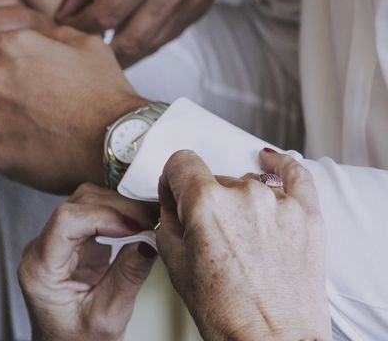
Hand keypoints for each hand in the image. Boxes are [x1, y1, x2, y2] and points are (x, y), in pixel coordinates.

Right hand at [0, 0, 51, 155]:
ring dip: (41, 58)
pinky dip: (27, 84)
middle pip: (20, 16)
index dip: (27, 13)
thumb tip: (12, 21)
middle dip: (44, 31)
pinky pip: (13, 81)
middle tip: (56, 48)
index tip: (39, 29)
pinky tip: (34, 91)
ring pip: (22, 49)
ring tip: (51, 70)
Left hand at [0, 26, 146, 192]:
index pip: (4, 50)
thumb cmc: (105, 93)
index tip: (44, 77)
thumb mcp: (89, 44)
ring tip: (50, 129)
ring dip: (15, 122)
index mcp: (13, 47)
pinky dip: (16, 151)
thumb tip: (45, 34)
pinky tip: (43, 149)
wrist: (115, 140)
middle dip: (16, 92)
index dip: (27, 64)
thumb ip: (56, 33)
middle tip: (48, 105)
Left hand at [19, 183, 157, 340]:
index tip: (135, 226)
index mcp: (40, 270)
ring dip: (119, 208)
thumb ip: (128, 277)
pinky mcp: (72, 242)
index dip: (103, 216)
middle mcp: (41, 250)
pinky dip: (118, 215)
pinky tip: (137, 225)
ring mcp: (56, 243)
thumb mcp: (108, 317)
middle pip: (77, 205)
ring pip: (85, 202)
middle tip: (151, 220)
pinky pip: (93, 214)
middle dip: (118, 208)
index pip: (66, 220)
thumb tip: (149, 241)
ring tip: (148, 222)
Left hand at [58, 0, 250, 66]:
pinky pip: (166, 38)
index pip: (105, 14)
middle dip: (101, 51)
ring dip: (123, 53)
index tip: (70, 25)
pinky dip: (145, 42)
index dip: (81, 26)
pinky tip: (131, 34)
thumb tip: (67, 9)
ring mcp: (189, 3)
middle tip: (84, 46)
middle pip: (128, 42)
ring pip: (149, 47)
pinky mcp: (199, 11)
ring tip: (104, 46)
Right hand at [156, 150, 330, 340]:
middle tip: (212, 235)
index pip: (181, 162)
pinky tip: (270, 163)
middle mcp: (243, 196)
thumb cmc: (226, 313)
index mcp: (205, 204)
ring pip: (248, 184)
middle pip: (214, 178)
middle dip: (207, 200)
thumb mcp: (175, 264)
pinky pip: (296, 175)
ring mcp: (279, 203)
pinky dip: (281, 167)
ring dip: (240, 201)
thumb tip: (170, 196)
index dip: (173, 179)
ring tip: (244, 238)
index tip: (177, 190)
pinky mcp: (307, 214)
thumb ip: (167, 218)